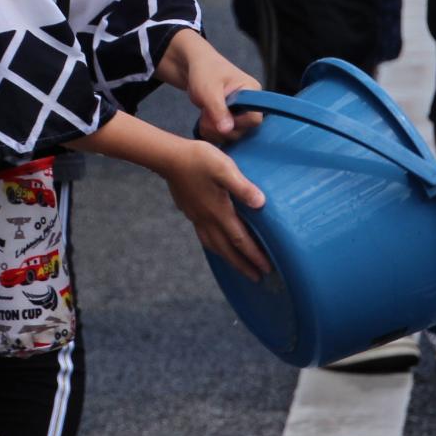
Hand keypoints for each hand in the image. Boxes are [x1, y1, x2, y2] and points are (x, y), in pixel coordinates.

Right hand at [166, 138, 269, 278]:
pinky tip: (216, 242)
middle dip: (242, 265)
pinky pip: (205, 236)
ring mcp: (196, 217)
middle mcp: (207, 219)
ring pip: (214, 245)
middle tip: (256, 278)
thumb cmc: (199, 159)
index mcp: (219, 212)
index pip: (240, 240)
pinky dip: (215, 246)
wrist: (169, 157)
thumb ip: (242, 187)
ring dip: (228, 259)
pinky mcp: (190, 211)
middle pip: (227, 250)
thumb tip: (261, 203)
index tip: (266, 269)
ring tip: (238, 266)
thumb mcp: (224, 168)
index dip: (254, 256)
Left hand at [183, 48, 262, 142]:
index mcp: (252, 91)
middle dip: (222, 128)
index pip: (255, 118)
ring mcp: (241, 114)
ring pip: (234, 135)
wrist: (194, 68)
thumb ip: (219, 110)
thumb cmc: (205, 72)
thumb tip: (227, 130)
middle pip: (245, 130)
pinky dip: (213, 134)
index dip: (238, 122)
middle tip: (205, 116)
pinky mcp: (232, 120)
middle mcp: (251, 105)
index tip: (220, 114)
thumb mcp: (209, 90)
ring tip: (203, 117)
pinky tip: (204, 123)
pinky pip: (226, 136)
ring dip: (215, 132)